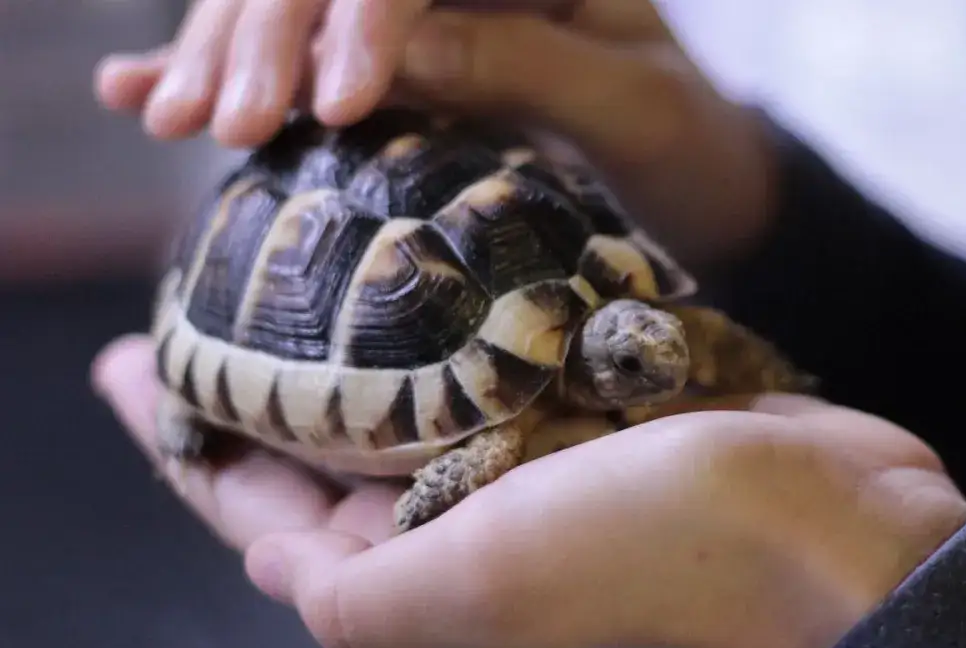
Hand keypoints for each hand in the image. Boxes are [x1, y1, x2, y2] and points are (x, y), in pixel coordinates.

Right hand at [93, 0, 776, 267]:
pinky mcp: (395, 48)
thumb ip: (521, 69)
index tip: (339, 104)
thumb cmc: (684, 144)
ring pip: (295, 1)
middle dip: (270, 34)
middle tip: (228, 123)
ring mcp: (423, 1)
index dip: (361, 15)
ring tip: (166, 115)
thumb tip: (388, 58)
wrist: (696, 184)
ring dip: (223, 50)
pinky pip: (300, 47)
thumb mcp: (631, 107)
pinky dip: (224, 64)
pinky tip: (141, 87)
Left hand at [93, 334, 965, 647]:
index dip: (180, 445)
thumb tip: (257, 553)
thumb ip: (351, 592)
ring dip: (353, 335)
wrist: (827, 524)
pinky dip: (454, 308)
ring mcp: (539, 453)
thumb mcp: (483, 581)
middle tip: (197, 297)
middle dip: (256, 379)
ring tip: (301, 258)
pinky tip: (431, 260)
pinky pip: (499, 348)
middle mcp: (472, 508)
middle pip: (328, 441)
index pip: (261, 503)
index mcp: (427, 557)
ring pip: (414, 386)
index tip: (117, 365)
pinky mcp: (600, 402)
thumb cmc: (658, 550)